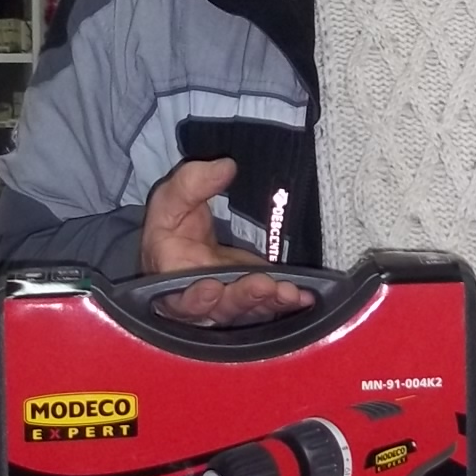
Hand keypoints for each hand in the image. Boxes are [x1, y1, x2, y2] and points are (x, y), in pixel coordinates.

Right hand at [141, 158, 315, 326]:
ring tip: (290, 292)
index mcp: (172, 279)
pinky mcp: (252, 297)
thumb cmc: (174, 223)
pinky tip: (303, 296)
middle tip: (264, 285)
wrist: (190, 241)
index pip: (180, 296)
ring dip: (270, 302)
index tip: (212, 286)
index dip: (196, 297)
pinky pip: (269, 304)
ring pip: (248, 309)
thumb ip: (192, 183)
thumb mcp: (172, 198)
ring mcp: (229, 301)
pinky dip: (285, 301)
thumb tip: (225, 167)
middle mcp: (201, 299)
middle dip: (244, 297)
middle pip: (221, 307)